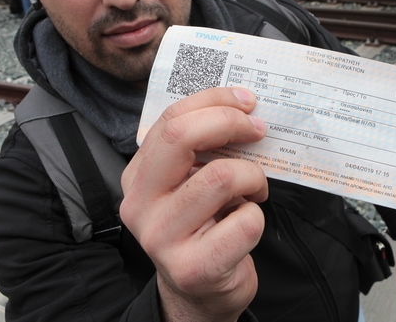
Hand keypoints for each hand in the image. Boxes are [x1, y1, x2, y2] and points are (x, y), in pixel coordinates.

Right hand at [120, 88, 268, 321]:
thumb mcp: (188, 183)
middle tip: (258, 131)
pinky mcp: (193, 268)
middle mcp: (140, 205)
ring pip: (223, 177)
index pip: (171, 120)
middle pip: (183, 137)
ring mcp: (162, 239)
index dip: (214, 101)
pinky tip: (246, 223)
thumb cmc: (201, 228)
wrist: (199, 294)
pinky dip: (258, 216)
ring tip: (254, 189)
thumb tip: (242, 107)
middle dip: (230, 123)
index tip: (246, 101)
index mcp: (138, 177)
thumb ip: (200, 149)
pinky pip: (245, 222)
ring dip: (254, 177)